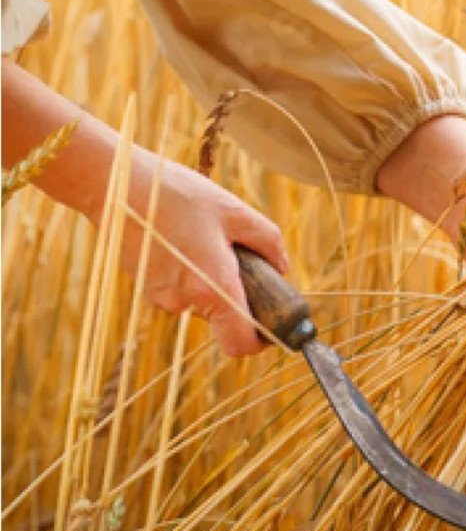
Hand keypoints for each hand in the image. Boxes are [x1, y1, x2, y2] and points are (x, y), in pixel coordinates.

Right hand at [115, 152, 290, 357]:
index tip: (270, 325)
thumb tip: (282, 268)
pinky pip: (180, 290)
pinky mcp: (145, 288)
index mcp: (213, 287)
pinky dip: (190, 274)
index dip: (260, 341)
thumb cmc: (180, 196)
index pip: (239, 343)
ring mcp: (160, 297)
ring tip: (205, 240)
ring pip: (201, 301)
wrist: (118, 187)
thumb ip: (268, 242)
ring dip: (212, 280)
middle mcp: (184, 301)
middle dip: (238, 294)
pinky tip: (183, 240)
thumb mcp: (236, 212)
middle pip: (224, 317)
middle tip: (240, 258)